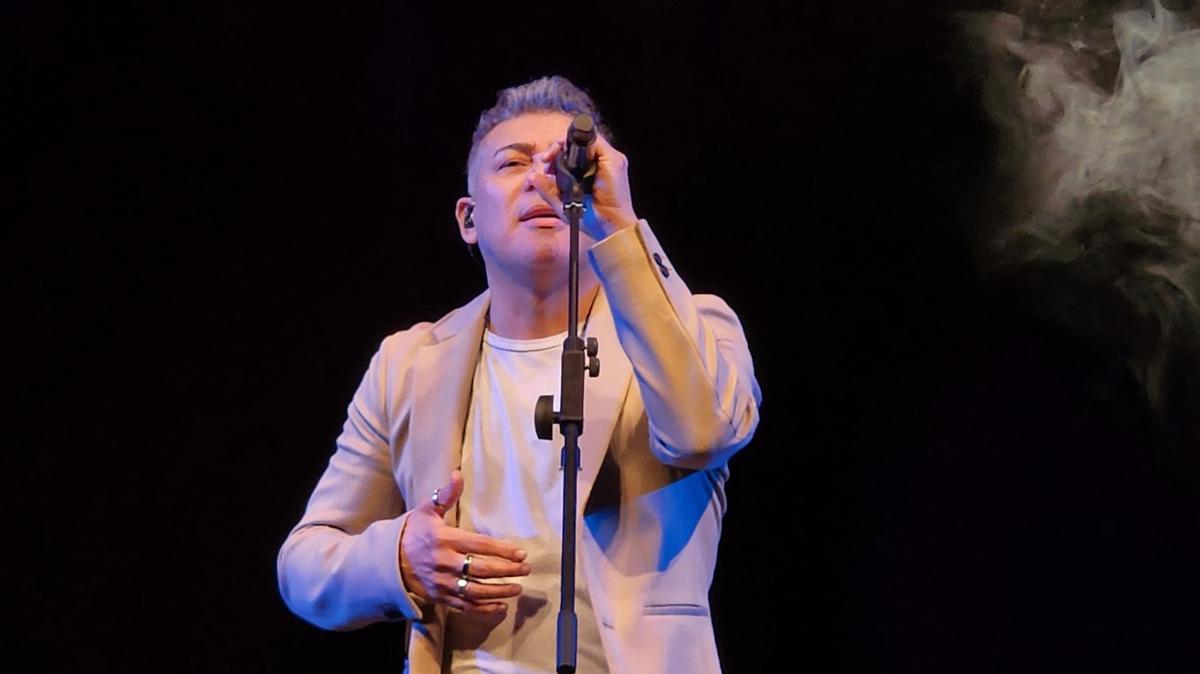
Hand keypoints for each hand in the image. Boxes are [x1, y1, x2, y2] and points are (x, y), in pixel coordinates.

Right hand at [398, 470, 529, 613]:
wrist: (388, 560)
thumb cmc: (413, 531)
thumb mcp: (426, 510)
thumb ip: (445, 494)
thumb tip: (458, 474)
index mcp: (443, 539)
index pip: (479, 545)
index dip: (501, 550)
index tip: (520, 553)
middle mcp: (444, 563)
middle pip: (481, 569)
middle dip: (507, 570)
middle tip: (526, 569)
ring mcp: (442, 583)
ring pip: (476, 591)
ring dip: (500, 591)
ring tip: (518, 587)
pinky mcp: (440, 598)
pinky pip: (465, 606)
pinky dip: (484, 609)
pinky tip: (501, 607)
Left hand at [530, 134, 638, 240]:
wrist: (610, 228)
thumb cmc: (591, 218)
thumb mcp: (563, 203)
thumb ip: (548, 189)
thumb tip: (532, 177)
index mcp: (590, 171)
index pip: (573, 151)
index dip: (557, 153)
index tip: (546, 165)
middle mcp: (601, 163)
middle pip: (577, 143)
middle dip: (558, 147)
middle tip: (546, 160)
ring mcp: (609, 160)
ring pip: (585, 139)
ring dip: (565, 144)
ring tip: (551, 158)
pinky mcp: (614, 160)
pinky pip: (595, 141)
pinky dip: (579, 143)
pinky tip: (566, 154)